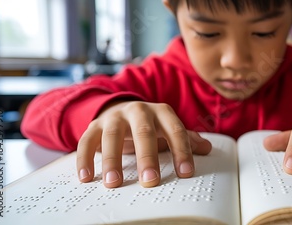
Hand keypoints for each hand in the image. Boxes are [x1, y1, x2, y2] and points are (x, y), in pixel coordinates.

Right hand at [76, 101, 211, 187]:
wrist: (120, 108)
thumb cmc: (150, 125)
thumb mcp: (168, 128)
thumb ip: (186, 138)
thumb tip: (207, 148)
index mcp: (161, 112)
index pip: (175, 130)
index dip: (181, 151)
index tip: (185, 173)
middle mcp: (138, 110)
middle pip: (144, 132)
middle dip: (147, 157)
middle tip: (150, 181)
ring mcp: (115, 117)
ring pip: (112, 136)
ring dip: (112, 160)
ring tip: (114, 183)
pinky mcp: (94, 125)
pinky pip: (86, 141)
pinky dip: (85, 159)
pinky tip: (86, 178)